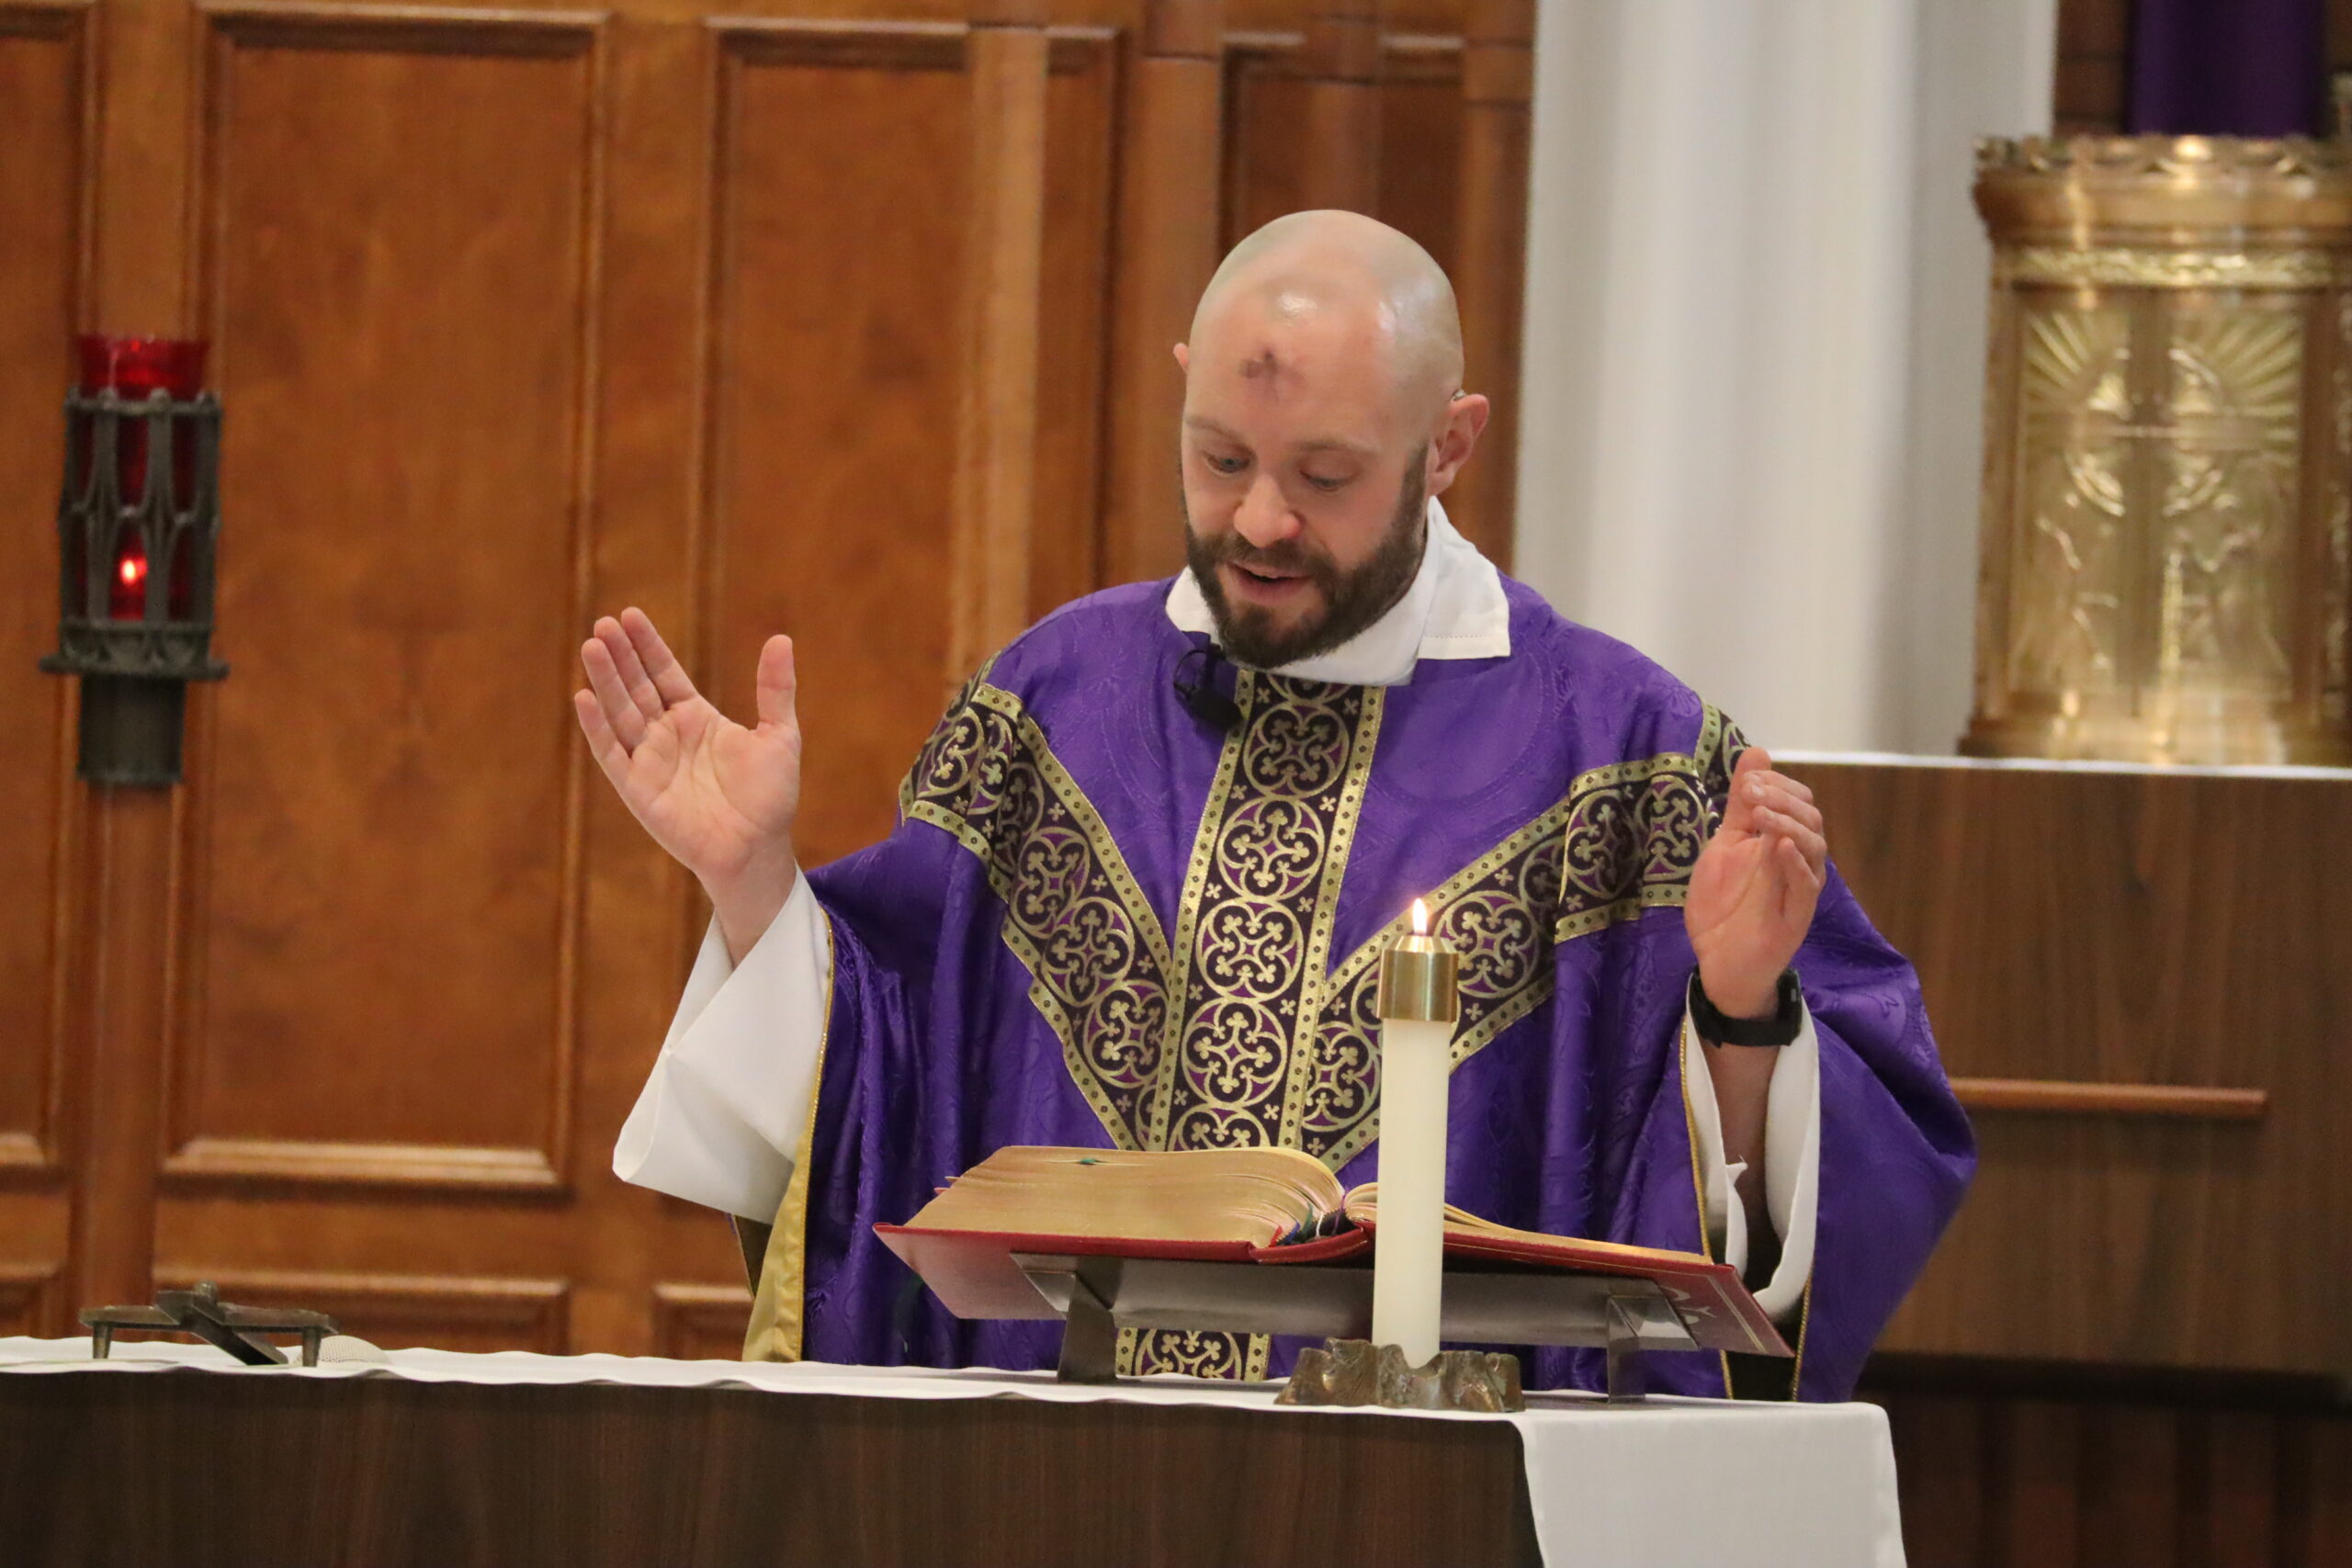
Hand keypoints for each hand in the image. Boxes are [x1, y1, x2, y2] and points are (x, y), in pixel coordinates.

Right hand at [574, 608, 800, 955]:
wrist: (758, 848)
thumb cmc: (770, 796)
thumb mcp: (779, 734)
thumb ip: (775, 688)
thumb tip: (782, 638)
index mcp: (695, 718)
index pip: (664, 673)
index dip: (647, 645)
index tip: (630, 614)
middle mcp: (667, 735)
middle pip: (637, 687)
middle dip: (620, 656)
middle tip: (603, 623)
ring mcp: (649, 761)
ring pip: (621, 712)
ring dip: (605, 680)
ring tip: (592, 646)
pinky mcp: (637, 789)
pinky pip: (612, 754)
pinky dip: (598, 728)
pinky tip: (584, 698)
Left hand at [1684, 748, 1826, 1018]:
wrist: (1716, 964)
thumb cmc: (1723, 907)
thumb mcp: (1724, 846)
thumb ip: (1740, 805)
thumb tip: (1757, 753)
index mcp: (1780, 843)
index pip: (1799, 803)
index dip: (1778, 786)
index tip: (1749, 781)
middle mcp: (1796, 863)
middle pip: (1811, 820)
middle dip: (1783, 800)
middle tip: (1751, 794)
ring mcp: (1798, 890)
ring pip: (1814, 849)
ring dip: (1789, 825)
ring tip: (1762, 815)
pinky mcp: (1796, 918)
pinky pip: (1807, 887)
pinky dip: (1795, 865)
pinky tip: (1778, 848)